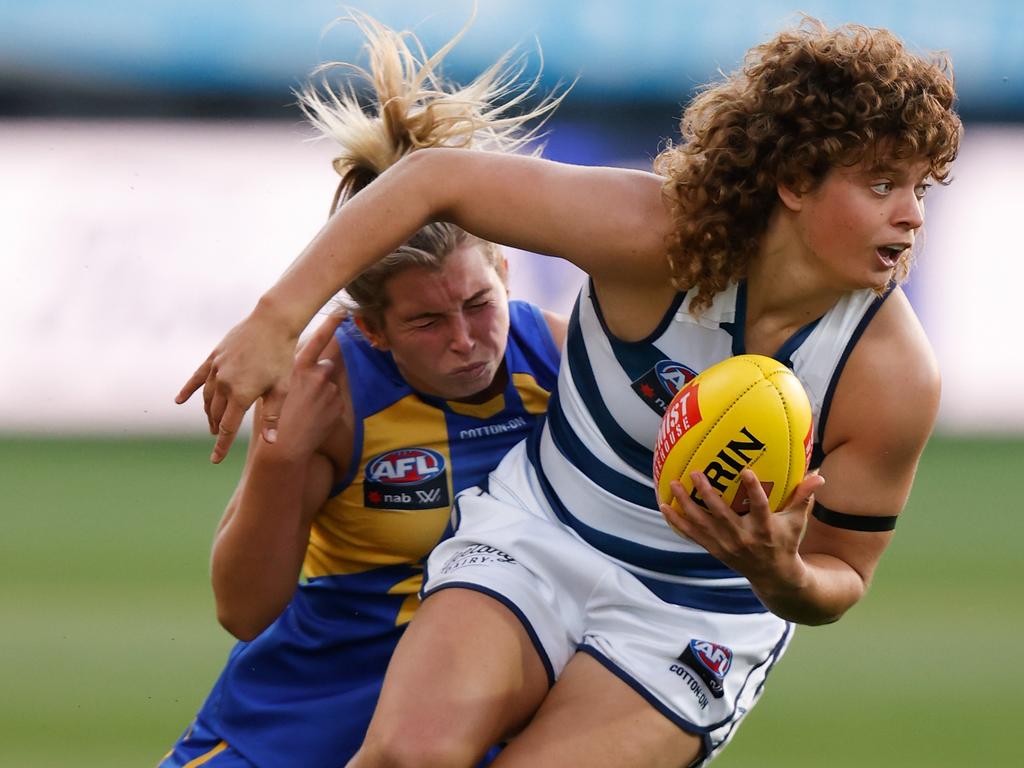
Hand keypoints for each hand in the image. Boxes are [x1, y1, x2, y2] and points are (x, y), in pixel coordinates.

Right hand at [176, 306, 303, 463]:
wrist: (273, 322)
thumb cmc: (282, 357)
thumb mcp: (281, 389)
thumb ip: (272, 416)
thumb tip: (271, 443)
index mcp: (241, 395)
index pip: (227, 427)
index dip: (221, 445)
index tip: (215, 460)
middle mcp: (224, 384)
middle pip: (216, 413)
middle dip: (216, 428)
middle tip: (217, 437)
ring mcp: (217, 369)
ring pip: (207, 397)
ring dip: (208, 412)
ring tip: (212, 422)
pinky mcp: (215, 356)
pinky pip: (198, 377)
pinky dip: (189, 389)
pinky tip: (179, 400)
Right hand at [263, 314, 346, 460]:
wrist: (284, 447)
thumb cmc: (272, 417)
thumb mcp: (272, 389)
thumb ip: (289, 372)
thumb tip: (297, 362)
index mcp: (297, 367)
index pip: (318, 340)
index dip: (331, 324)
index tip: (343, 311)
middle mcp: (316, 374)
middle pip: (326, 365)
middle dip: (320, 374)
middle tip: (307, 392)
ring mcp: (329, 389)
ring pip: (329, 385)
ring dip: (322, 393)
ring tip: (306, 409)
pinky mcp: (337, 404)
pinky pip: (335, 400)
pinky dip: (327, 407)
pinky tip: (314, 417)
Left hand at [660, 469, 824, 594]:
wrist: (773, 576)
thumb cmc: (786, 541)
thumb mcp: (797, 522)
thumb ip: (804, 496)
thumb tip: (818, 474)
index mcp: (765, 529)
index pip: (760, 507)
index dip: (753, 490)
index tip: (746, 471)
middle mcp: (743, 538)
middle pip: (722, 515)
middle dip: (708, 495)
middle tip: (696, 473)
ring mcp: (726, 545)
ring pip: (702, 524)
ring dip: (685, 505)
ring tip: (673, 485)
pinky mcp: (714, 549)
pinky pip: (692, 535)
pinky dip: (677, 522)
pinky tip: (664, 506)